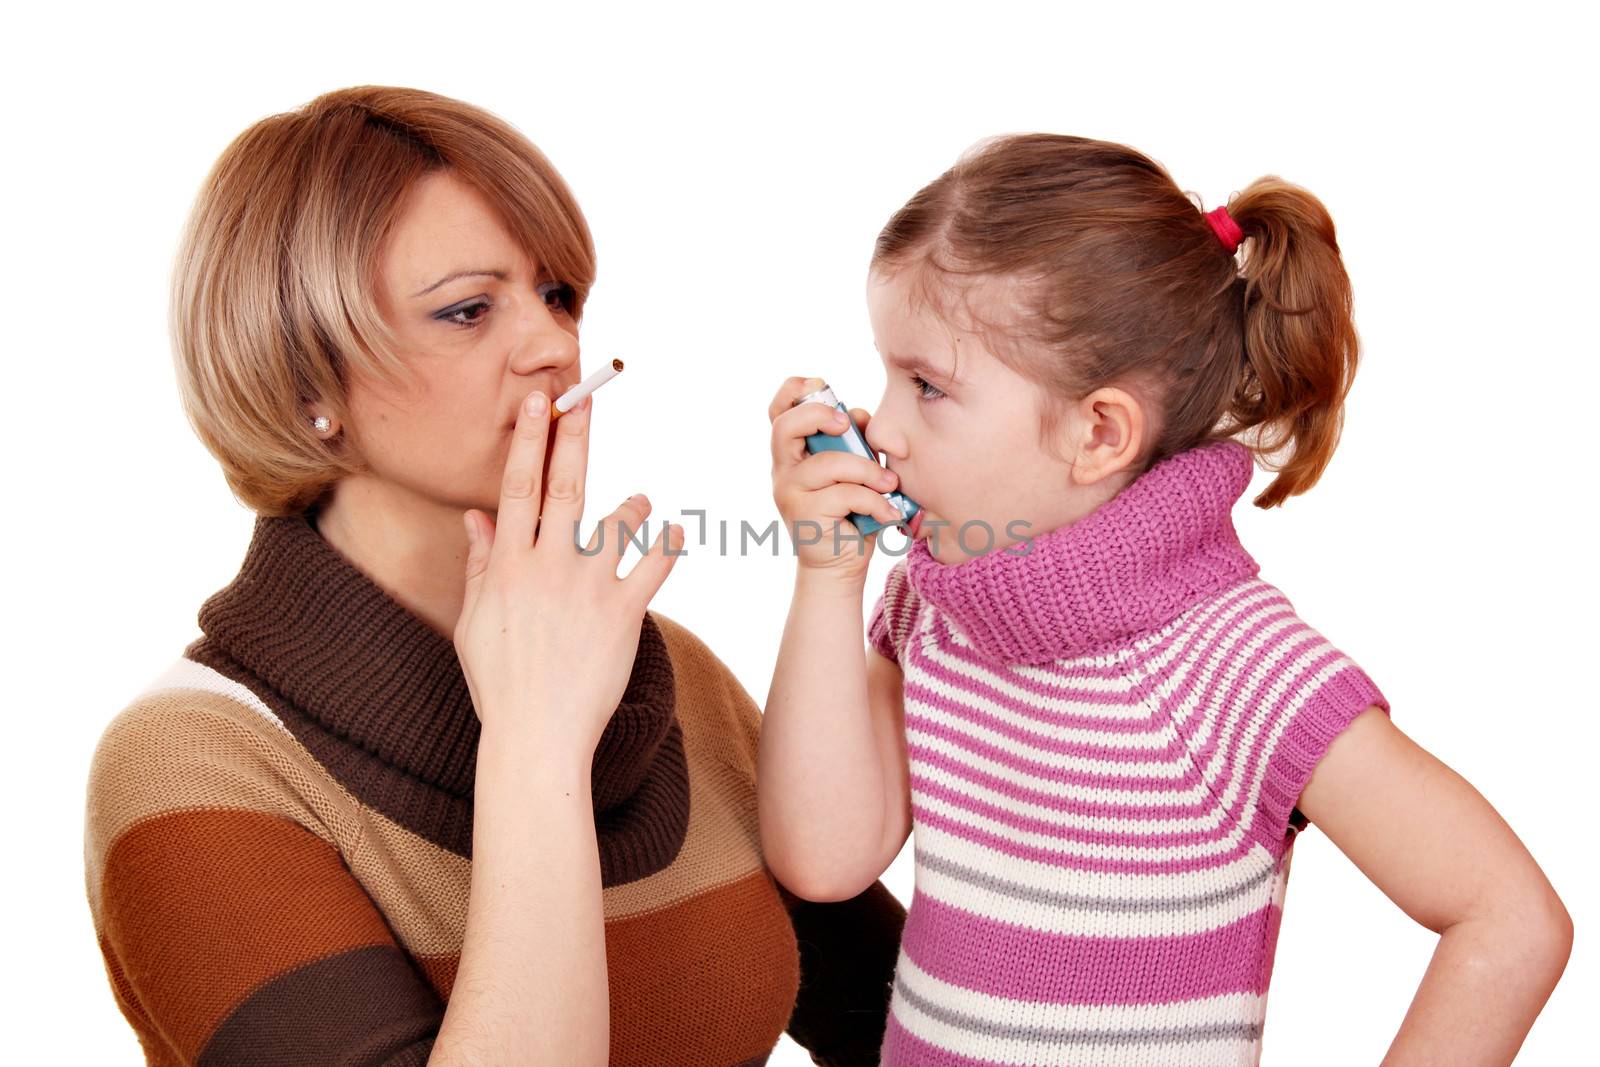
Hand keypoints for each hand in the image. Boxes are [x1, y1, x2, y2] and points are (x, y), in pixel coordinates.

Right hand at [454, 389, 684, 759]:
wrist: (537, 737)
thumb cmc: (502, 681)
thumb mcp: (475, 620)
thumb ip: (480, 563)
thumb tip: (477, 516)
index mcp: (508, 565)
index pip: (519, 486)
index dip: (531, 440)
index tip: (541, 403)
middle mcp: (547, 567)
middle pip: (565, 486)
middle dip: (575, 436)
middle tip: (586, 397)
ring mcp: (587, 589)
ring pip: (618, 521)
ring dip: (631, 506)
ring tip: (638, 505)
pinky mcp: (624, 614)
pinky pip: (655, 565)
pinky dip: (669, 544)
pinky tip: (675, 536)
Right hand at [768, 376, 902, 581]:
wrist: (839, 565)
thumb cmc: (849, 513)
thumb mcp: (854, 470)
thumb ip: (855, 442)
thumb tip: (861, 416)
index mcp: (793, 452)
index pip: (778, 410)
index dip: (794, 390)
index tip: (822, 385)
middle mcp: (783, 469)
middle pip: (786, 426)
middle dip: (820, 417)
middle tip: (848, 426)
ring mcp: (790, 492)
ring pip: (828, 464)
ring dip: (867, 471)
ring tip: (890, 485)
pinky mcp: (805, 515)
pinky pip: (846, 494)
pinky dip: (875, 501)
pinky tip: (888, 513)